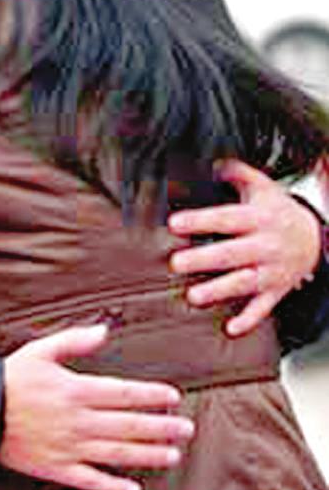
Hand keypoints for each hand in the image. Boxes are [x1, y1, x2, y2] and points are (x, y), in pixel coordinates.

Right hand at [0, 324, 193, 489]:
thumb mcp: (41, 350)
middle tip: (188, 429)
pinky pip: (92, 480)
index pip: (124, 394)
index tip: (173, 397)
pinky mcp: (59, 468)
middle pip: (129, 426)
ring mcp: (70, 448)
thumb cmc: (11, 378)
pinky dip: (114, 486)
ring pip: (118, 453)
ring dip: (148, 455)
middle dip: (162, 427)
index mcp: (76, 390)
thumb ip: (74, 341)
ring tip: (173, 455)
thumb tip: (104, 330)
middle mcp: (79, 421)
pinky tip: (133, 487)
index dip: (151, 396)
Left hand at [168, 159, 321, 336]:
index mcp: (258, 218)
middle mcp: (265, 246)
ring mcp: (271, 271)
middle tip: (176, 262)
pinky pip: (264, 308)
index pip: (227, 219)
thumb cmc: (278, 210)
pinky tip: (231, 329)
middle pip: (232, 254)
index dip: (201, 220)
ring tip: (194, 296)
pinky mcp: (276, 291)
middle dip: (204, 260)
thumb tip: (210, 160)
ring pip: (244, 283)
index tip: (174, 224)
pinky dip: (248, 320)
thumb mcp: (261, 186)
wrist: (315, 239)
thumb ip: (236, 172)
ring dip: (219, 291)